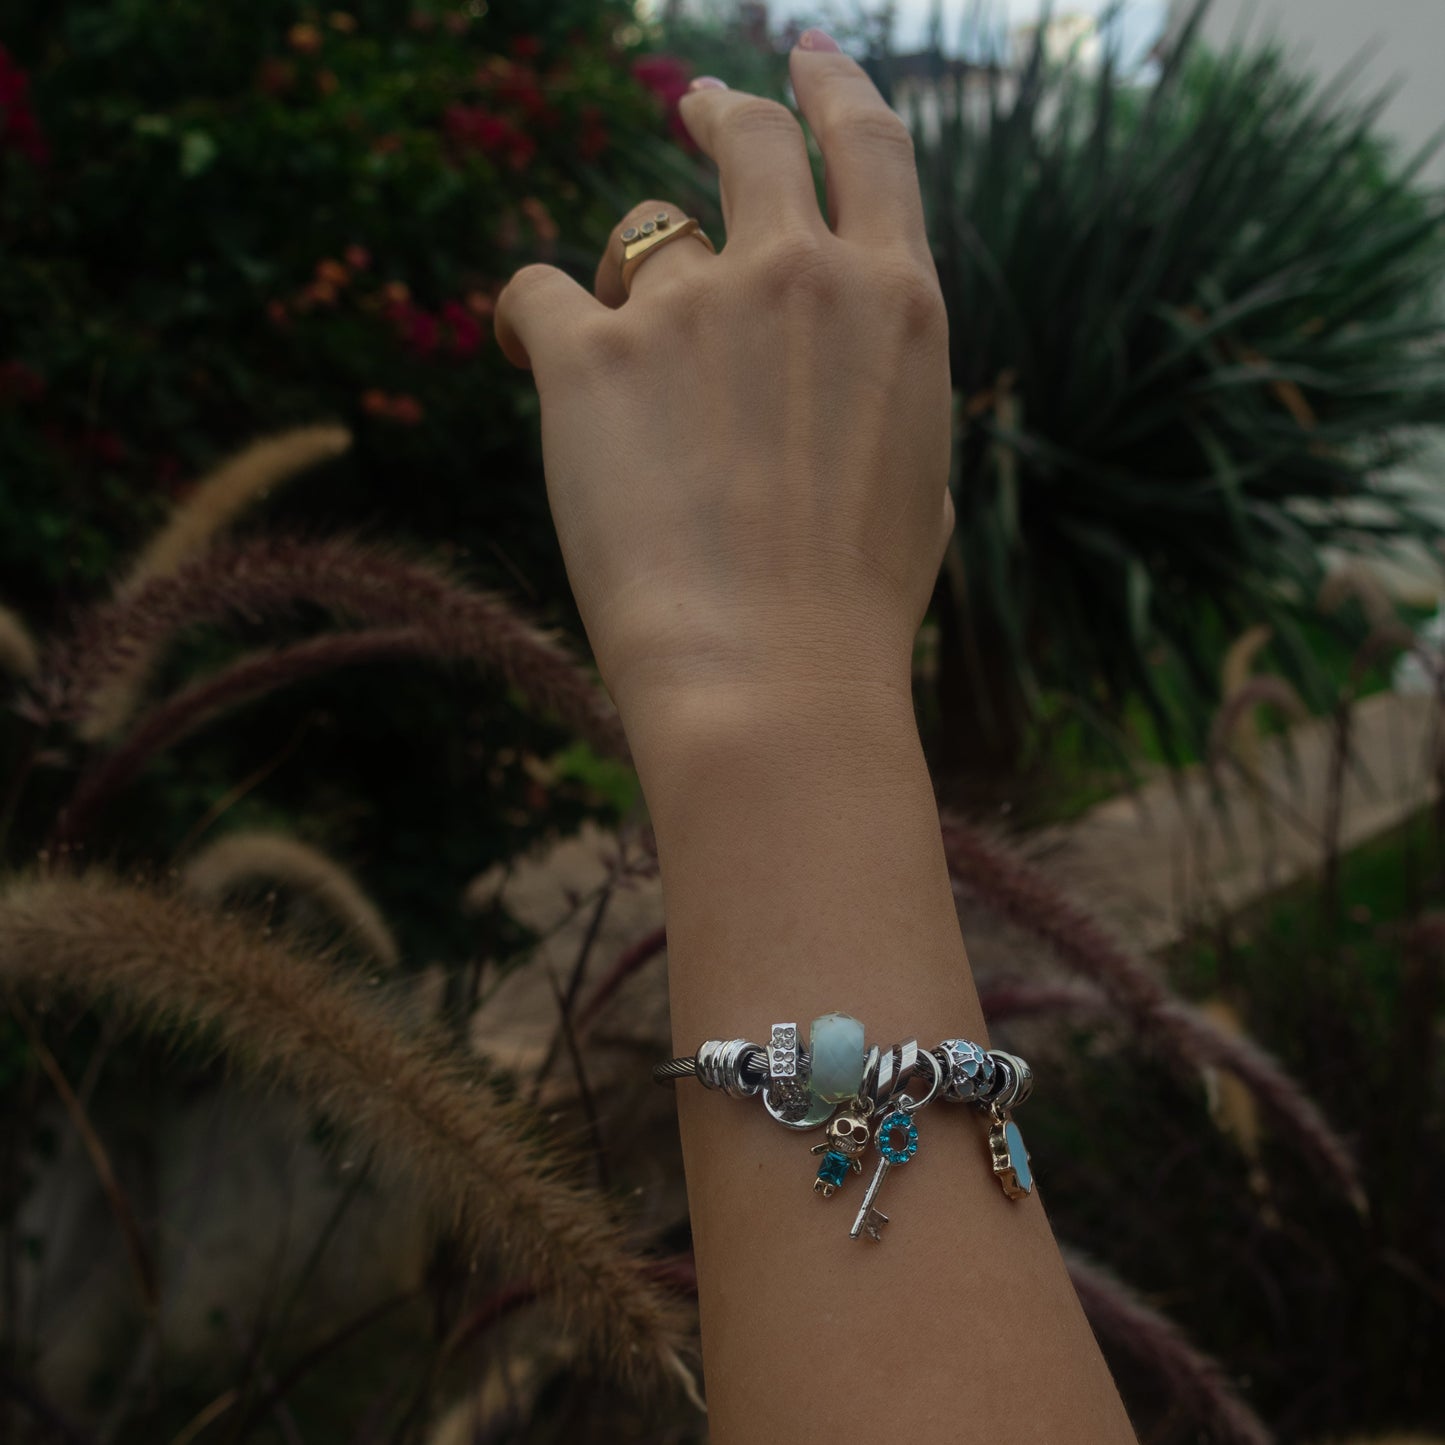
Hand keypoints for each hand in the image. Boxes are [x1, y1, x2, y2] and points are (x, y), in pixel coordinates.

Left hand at [495, 35, 952, 728]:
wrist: (769, 679)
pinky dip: (531, 322)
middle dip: (724, 112)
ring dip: (630, 281)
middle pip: (751, 139)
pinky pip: (535, 294)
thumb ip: (881, 391)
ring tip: (629, 369)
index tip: (806, 57)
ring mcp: (690, 307)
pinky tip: (530, 357)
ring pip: (638, 237)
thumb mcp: (920, 481)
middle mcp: (796, 273)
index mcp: (893, 300)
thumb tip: (848, 366)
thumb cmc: (854, 607)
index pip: (869, 144)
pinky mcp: (591, 358)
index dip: (834, 84)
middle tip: (696, 105)